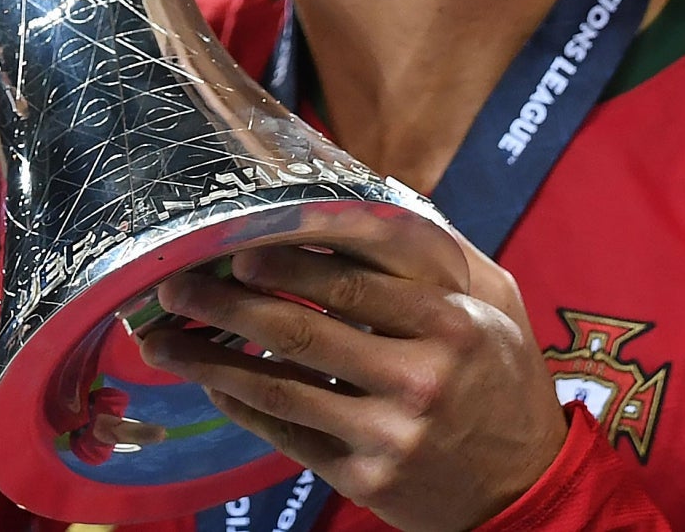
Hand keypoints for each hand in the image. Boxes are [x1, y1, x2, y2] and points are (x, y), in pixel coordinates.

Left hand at [137, 239, 567, 531]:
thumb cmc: (502, 379)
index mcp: (453, 323)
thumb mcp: (497, 305)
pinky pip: (288, 435)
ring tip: (158, 339)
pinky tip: (208, 380)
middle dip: (227, 305)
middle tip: (174, 283)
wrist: (525, 491)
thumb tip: (361, 193)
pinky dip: (241, 404)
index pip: (355, 280)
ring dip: (209, 360)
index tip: (236, 243)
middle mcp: (421, 377)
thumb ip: (439, 253)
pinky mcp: (366, 478)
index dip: (288, 261)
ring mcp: (391, 433)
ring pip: (281, 387)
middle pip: (304, 331)